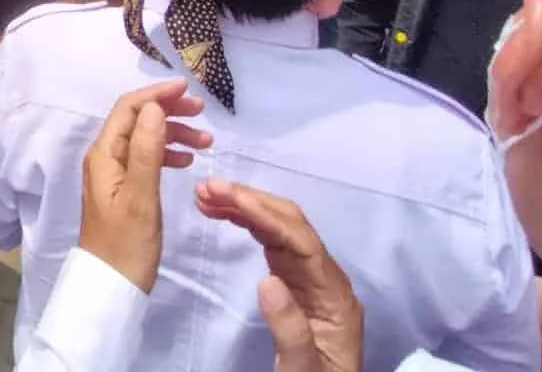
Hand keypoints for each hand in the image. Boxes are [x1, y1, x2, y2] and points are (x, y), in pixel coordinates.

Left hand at [78, 81, 210, 292]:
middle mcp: (105, 158)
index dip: (157, 94)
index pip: (128, 109)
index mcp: (104, 155)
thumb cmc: (127, 244)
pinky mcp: (123, 189)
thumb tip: (153, 108)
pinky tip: (187, 160)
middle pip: (136, 120)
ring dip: (172, 133)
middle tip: (202, 114)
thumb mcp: (141, 196)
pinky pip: (145, 159)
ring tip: (206, 142)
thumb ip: (147, 150)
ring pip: (144, 139)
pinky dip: (167, 153)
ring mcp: (113, 174)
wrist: (111, 287)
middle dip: (168, 111)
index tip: (188, 89)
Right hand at [195, 179, 363, 371]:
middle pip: (291, 226)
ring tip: (206, 196)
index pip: (301, 241)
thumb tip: (267, 279)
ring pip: (280, 230)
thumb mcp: (303, 371)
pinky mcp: (294, 285)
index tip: (228, 196)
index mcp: (335, 296)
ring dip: (245, 208)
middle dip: (251, 201)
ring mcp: (310, 280)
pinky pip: (272, 244)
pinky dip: (247, 225)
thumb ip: (291, 330)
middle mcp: (326, 279)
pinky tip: (225, 215)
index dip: (265, 214)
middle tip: (207, 188)